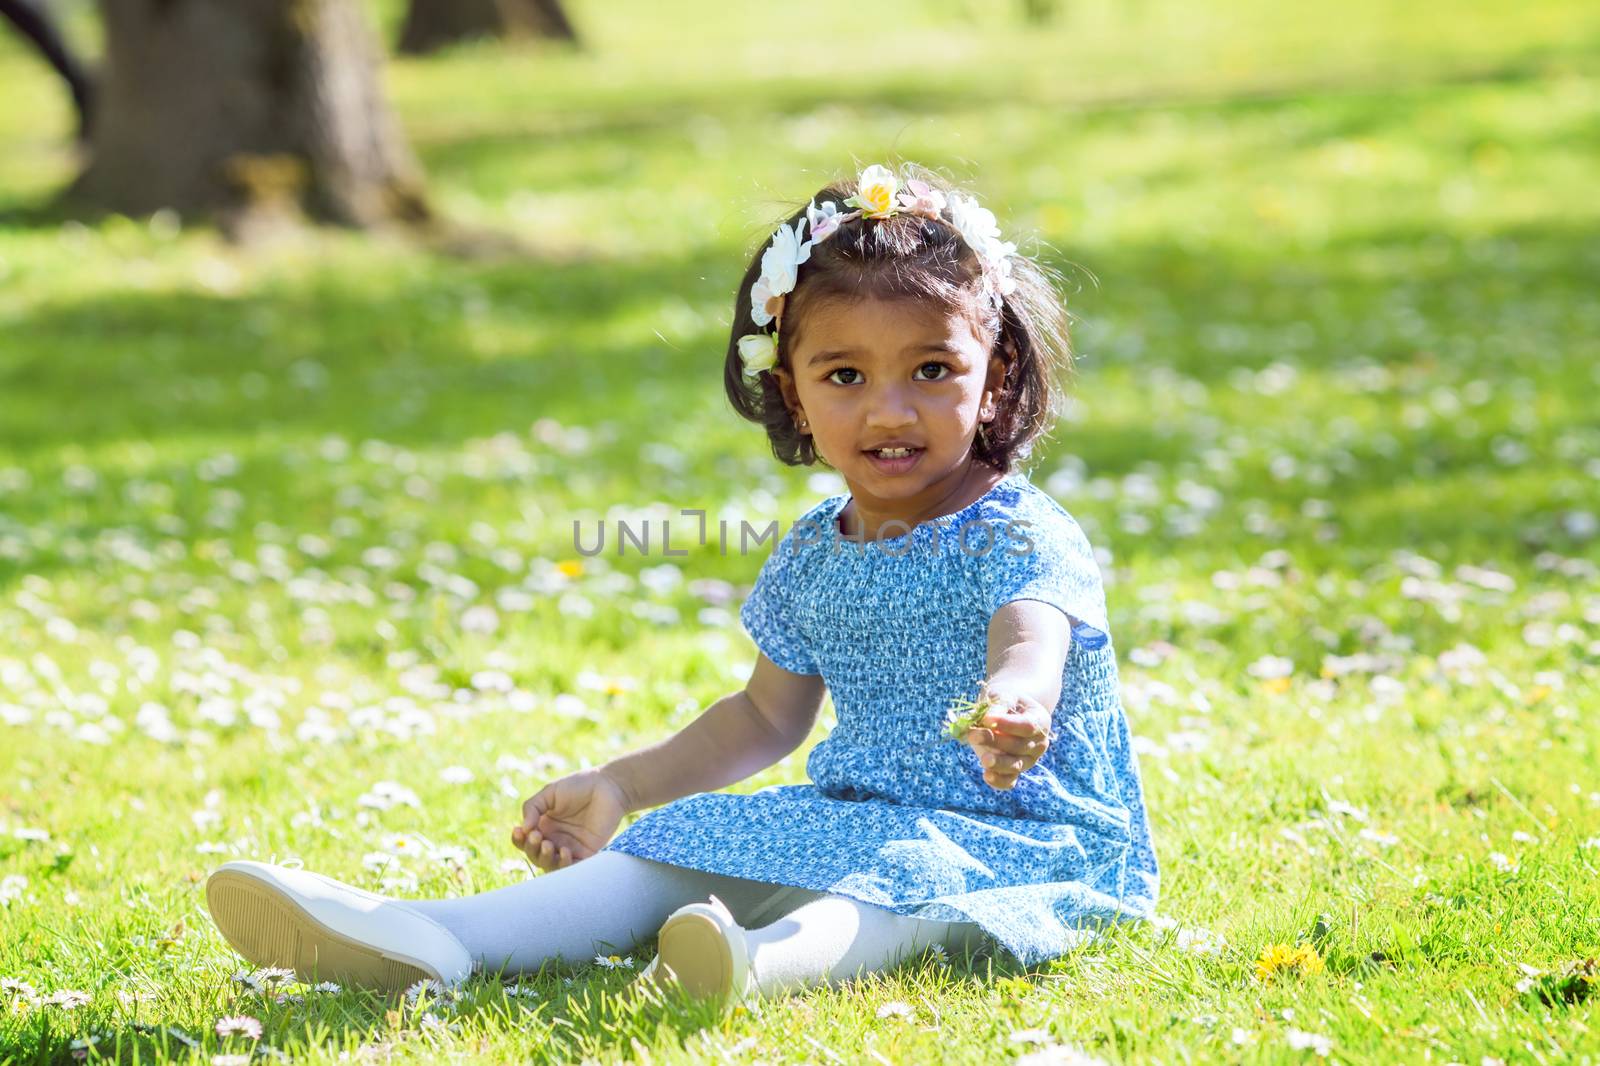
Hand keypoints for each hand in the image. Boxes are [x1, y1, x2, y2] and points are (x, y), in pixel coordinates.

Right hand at [510, 769, 629, 870]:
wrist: (608, 786)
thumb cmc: (579, 785)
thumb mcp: (550, 792)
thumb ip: (532, 807)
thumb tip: (523, 828)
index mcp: (543, 826)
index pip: (524, 841)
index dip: (518, 840)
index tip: (519, 831)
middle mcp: (555, 839)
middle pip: (535, 855)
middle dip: (532, 849)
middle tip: (537, 836)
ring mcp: (570, 848)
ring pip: (550, 865)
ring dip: (545, 859)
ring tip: (549, 845)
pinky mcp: (587, 853)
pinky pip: (572, 868)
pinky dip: (565, 865)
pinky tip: (565, 852)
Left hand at [963, 684, 1053, 790]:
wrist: (1005, 711)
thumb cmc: (1005, 701)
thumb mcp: (1004, 696)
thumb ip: (999, 706)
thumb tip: (988, 719)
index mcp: (1040, 721)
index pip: (1027, 726)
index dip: (1007, 724)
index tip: (986, 718)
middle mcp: (1038, 743)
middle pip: (1020, 746)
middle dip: (995, 741)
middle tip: (973, 734)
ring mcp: (1028, 759)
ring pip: (1016, 765)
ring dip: (998, 762)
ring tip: (983, 759)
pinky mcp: (1014, 771)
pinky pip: (1009, 781)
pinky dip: (999, 781)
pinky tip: (986, 775)